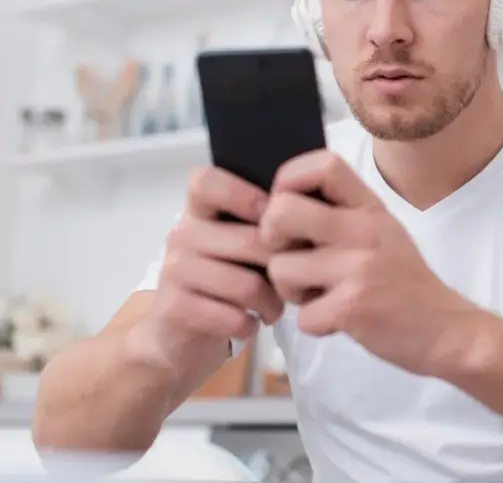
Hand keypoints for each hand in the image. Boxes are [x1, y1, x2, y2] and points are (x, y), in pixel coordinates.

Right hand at [133, 167, 284, 368]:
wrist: (179, 337)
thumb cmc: (226, 283)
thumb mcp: (243, 248)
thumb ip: (265, 226)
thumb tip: (312, 214)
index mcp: (199, 211)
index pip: (207, 181)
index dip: (245, 195)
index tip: (271, 220)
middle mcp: (182, 233)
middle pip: (252, 240)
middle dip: (285, 268)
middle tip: (291, 285)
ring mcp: (174, 269)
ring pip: (248, 284)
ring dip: (271, 304)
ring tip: (272, 309)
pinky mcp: (174, 307)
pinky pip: (232, 316)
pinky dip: (249, 325)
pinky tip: (249, 324)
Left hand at [259, 150, 490, 376]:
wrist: (446, 329)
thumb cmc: (405, 282)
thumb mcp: (382, 232)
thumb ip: (341, 214)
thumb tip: (281, 206)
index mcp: (370, 207)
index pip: (323, 163)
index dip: (289, 179)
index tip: (288, 205)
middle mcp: (364, 230)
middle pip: (281, 211)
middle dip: (270, 238)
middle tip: (289, 255)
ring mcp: (358, 267)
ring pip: (280, 268)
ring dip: (290, 290)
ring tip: (319, 295)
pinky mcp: (352, 307)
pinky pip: (301, 316)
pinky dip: (314, 325)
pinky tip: (338, 320)